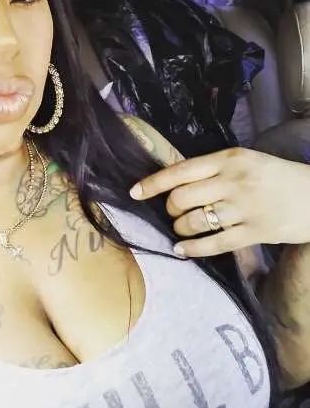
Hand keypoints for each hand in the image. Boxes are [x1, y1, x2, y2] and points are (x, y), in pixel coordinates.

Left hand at [130, 148, 309, 256]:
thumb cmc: (274, 176)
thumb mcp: (243, 160)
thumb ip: (211, 169)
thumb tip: (172, 181)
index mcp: (228, 159)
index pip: (180, 171)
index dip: (152, 183)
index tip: (133, 192)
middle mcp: (233, 181)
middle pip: (181, 199)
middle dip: (169, 209)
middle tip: (174, 211)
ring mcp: (244, 209)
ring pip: (194, 222)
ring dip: (180, 228)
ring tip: (181, 229)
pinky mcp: (255, 233)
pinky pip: (213, 245)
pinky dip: (192, 249)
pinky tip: (181, 249)